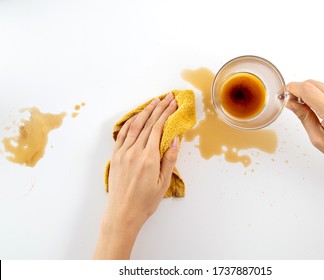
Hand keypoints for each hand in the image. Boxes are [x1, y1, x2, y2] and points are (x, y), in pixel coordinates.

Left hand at [94, 93, 178, 258]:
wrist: (122, 214)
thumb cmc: (145, 202)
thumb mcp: (163, 183)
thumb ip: (169, 159)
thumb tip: (174, 138)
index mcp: (149, 158)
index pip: (158, 128)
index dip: (166, 113)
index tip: (173, 103)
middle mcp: (134, 152)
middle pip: (148, 123)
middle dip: (158, 108)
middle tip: (167, 97)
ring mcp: (123, 153)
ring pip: (134, 126)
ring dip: (145, 112)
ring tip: (153, 102)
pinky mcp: (115, 156)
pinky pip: (122, 134)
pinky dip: (130, 122)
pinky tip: (136, 117)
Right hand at [286, 80, 323, 198]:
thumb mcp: (318, 139)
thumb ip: (304, 117)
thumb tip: (291, 103)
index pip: (307, 90)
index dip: (292, 89)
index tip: (283, 94)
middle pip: (313, 83)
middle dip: (298, 89)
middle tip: (290, 101)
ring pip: (320, 85)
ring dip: (307, 91)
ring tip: (301, 106)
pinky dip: (317, 94)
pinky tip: (313, 106)